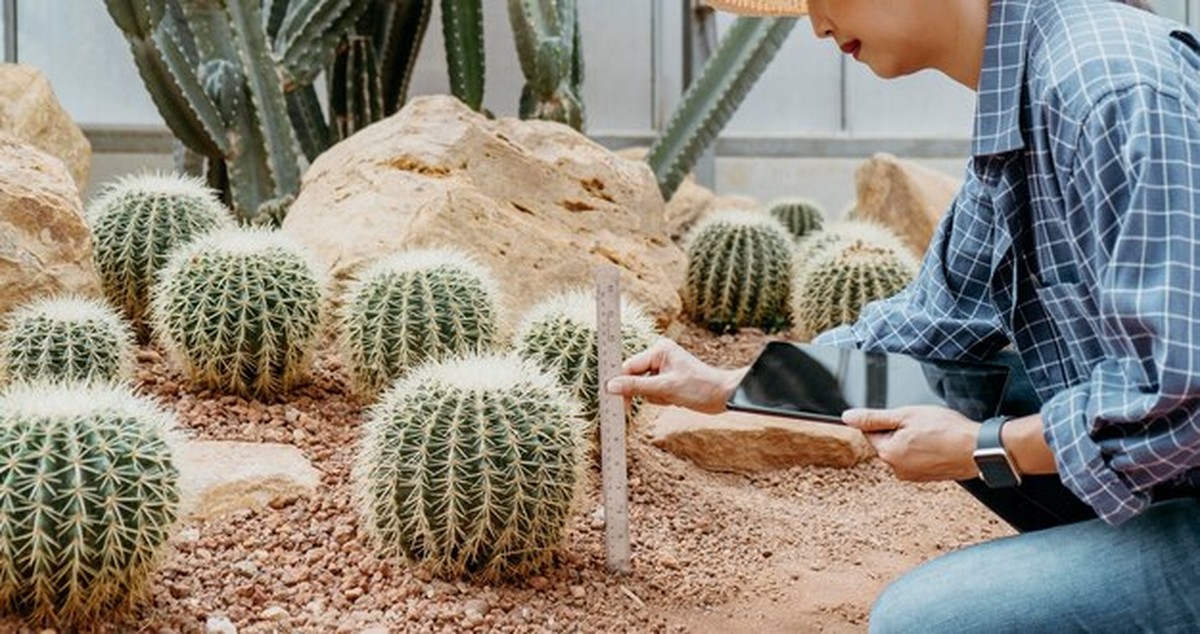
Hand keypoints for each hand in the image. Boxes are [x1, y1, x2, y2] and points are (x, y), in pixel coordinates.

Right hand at [605, 338, 745, 413]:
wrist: (723, 396)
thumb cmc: (700, 387)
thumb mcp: (665, 388)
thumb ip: (636, 387)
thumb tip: (610, 386)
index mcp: (659, 350)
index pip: (629, 367)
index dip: (622, 383)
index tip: (614, 399)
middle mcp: (659, 356)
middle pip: (634, 376)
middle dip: (642, 392)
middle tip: (644, 403)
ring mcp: (663, 368)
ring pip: (643, 387)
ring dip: (654, 397)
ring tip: (672, 397)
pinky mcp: (667, 380)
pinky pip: (652, 392)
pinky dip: (660, 399)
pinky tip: (674, 399)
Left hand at [842, 406, 980, 481]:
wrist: (978, 449)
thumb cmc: (947, 431)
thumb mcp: (905, 415)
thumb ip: (873, 417)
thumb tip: (848, 417)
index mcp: (888, 453)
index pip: (871, 432)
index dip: (886, 419)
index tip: (904, 417)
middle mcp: (897, 469)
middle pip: (888, 442)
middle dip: (901, 430)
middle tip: (922, 424)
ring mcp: (913, 475)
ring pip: (904, 449)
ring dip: (914, 440)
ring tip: (934, 434)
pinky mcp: (928, 477)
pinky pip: (918, 458)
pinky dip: (926, 449)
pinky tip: (939, 444)